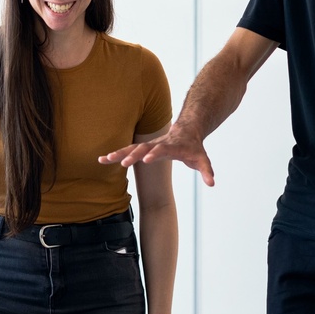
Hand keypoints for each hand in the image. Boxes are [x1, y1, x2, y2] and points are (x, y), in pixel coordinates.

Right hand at [98, 125, 215, 185]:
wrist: (187, 130)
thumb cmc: (194, 147)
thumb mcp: (202, 159)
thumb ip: (206, 171)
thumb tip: (212, 183)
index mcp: (172, 146)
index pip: (162, 149)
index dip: (155, 154)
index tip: (146, 160)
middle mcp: (158, 144)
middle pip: (143, 148)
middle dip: (132, 155)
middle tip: (122, 163)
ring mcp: (148, 145)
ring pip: (131, 148)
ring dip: (118, 153)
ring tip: (104, 160)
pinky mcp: (142, 147)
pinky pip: (127, 150)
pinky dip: (115, 154)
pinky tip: (102, 159)